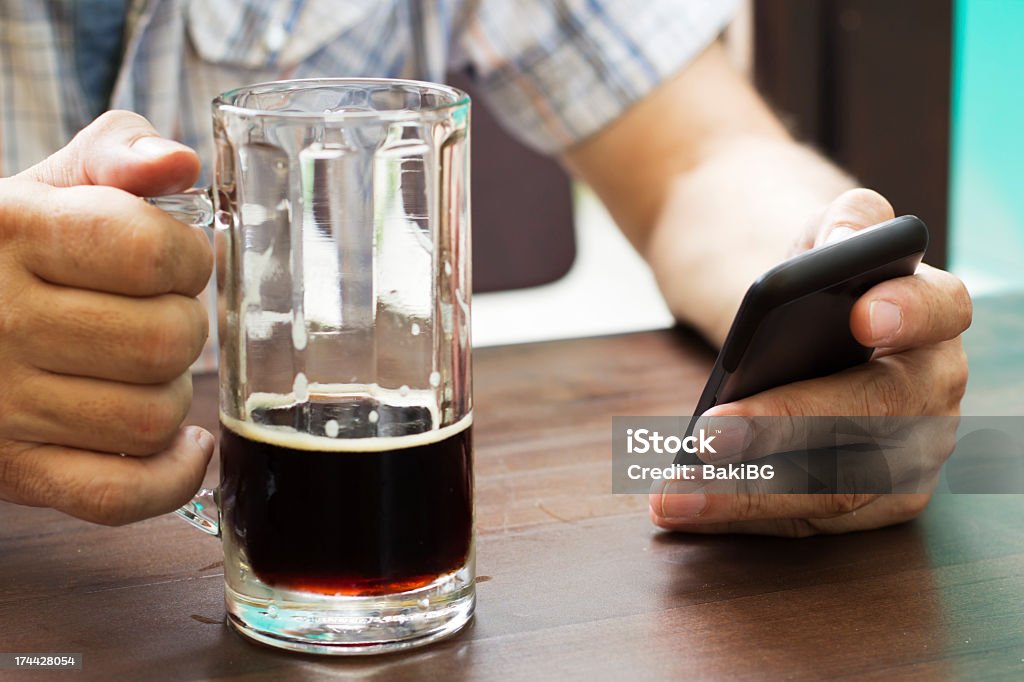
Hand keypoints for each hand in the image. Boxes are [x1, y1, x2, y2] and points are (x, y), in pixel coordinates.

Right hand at [0, 111, 214, 524]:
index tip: (174, 262)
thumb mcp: (45, 185)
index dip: (187, 259)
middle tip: (158, 316)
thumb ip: (114, 155)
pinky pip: (116, 495)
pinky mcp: (11, 470)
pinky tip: (181, 445)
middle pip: (164, 341)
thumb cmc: (2, 250)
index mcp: (11, 232)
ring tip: (144, 370)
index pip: (149, 252)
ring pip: (150, 418)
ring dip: (172, 394)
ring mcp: (0, 405)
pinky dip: (168, 477)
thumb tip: (178, 163)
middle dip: (184, 327)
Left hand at [650, 189, 971, 535]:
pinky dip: (743, 516)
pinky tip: (685, 508)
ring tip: (674, 493)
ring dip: (748, 493)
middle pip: (874, 415)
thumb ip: (846, 221)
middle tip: (708, 434)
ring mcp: (911, 456)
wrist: (804, 340)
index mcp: (934, 317)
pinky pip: (809, 518)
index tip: (861, 314)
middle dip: (786, 425)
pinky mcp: (873, 503)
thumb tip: (843, 239)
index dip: (908, 312)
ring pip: (837, 486)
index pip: (941, 308)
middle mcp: (935, 392)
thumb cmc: (816, 288)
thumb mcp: (825, 238)